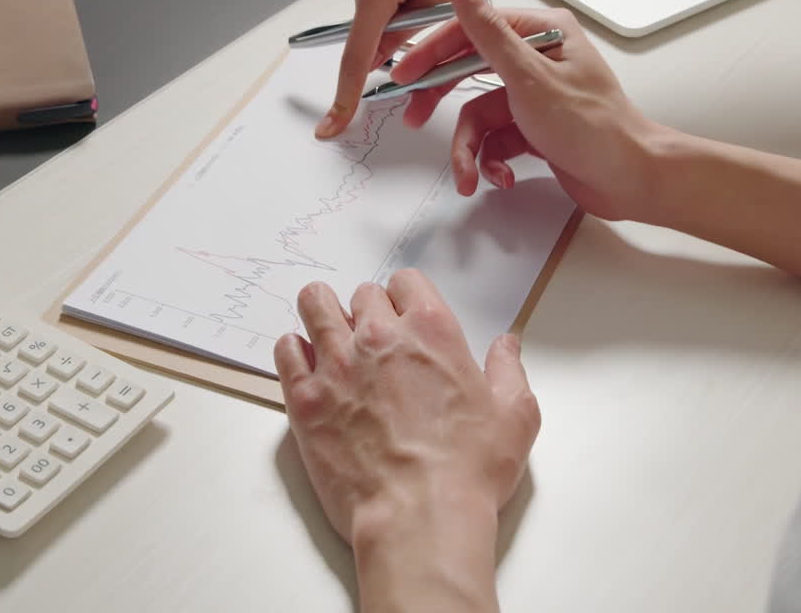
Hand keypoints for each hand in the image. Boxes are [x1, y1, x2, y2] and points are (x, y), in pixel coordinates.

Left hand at [275, 270, 538, 610]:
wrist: (420, 518)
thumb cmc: (469, 471)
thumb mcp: (514, 416)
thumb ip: (508, 370)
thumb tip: (506, 345)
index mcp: (431, 330)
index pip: (407, 282)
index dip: (407, 297)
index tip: (407, 315)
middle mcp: (379, 336)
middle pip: (362, 294)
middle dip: (368, 309)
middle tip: (372, 335)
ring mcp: (336, 365)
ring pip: (314, 306)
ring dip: (322, 310)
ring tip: (327, 326)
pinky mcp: (305, 399)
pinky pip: (285, 350)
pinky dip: (293, 349)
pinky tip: (305, 362)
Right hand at [316, 0, 519, 138]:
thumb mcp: (444, 3)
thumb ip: (408, 36)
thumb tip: (381, 60)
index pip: (357, 53)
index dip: (346, 93)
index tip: (334, 121)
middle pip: (368, 25)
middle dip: (394, 32)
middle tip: (428, 12)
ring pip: (373, 4)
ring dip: (396, 7)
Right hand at [392, 0, 666, 221]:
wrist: (629, 181)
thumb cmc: (594, 128)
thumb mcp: (530, 79)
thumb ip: (487, 34)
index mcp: (542, 33)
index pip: (472, 31)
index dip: (433, 52)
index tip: (404, 73)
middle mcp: (537, 59)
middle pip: (469, 72)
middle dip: (443, 103)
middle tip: (414, 117)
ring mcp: (535, 96)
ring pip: (480, 116)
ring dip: (471, 149)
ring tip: (470, 175)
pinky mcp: (534, 128)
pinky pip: (495, 140)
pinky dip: (492, 161)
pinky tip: (502, 176)